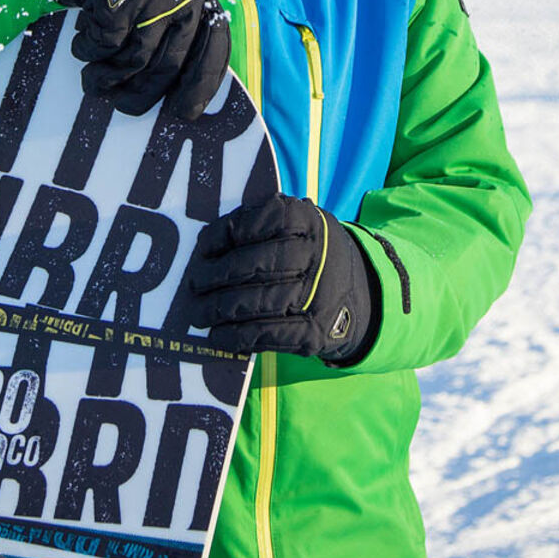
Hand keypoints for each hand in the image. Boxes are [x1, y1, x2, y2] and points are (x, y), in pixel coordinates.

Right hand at [21, 0, 229, 121]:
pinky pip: (106, 46)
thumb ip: (176, 44)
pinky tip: (84, 39)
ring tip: (92, 78)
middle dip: (141, 94)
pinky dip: (89, 50)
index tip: (182, 114)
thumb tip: (180, 105)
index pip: (215, 52)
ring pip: (134, 60)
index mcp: (202, 2)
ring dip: (106, 77)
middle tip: (121, 107)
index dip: (200, 87)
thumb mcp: (165, 10)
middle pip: (168, 66)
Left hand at [184, 195, 377, 364]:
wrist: (365, 296)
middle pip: (257, 264)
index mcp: (309, 220)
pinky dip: (238, 337)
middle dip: (217, 276)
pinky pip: (269, 334)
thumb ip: (263, 224)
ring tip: (198, 313)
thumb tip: (208, 243)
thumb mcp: (302, 226)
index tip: (203, 247)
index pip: (262, 220)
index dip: (226, 233)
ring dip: (220, 309)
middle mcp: (318, 254)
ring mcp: (319, 295)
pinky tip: (219, 336)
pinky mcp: (316, 332)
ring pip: (259, 301)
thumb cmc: (313, 256)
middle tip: (193, 283)